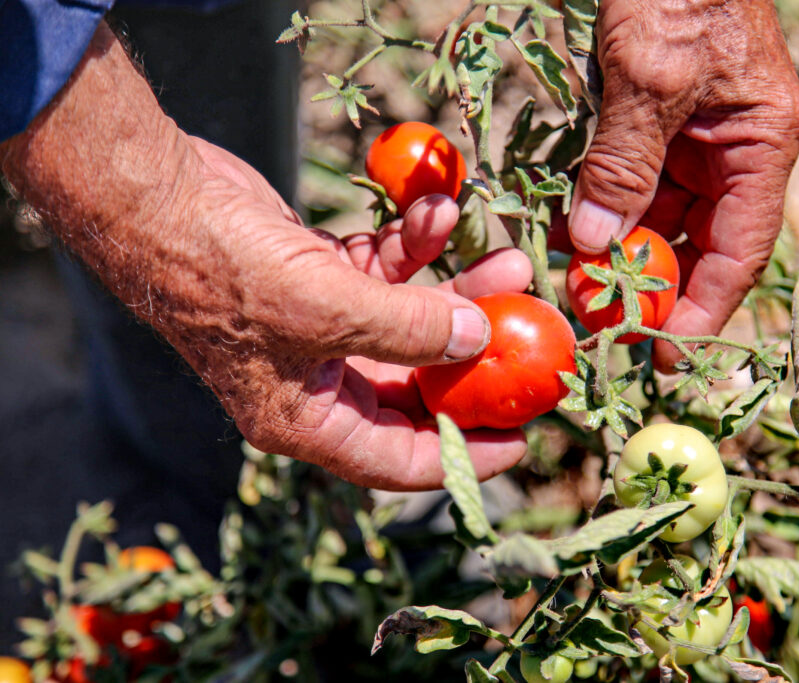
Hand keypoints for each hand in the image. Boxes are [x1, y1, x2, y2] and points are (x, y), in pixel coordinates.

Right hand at [186, 140, 532, 489]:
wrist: (154, 196)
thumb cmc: (222, 269)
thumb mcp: (327, 310)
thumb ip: (410, 332)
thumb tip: (479, 341)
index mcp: (306, 420)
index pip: (399, 460)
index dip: (465, 454)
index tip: (521, 438)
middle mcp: (313, 382)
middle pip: (415, 385)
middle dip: (474, 354)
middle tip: (530, 332)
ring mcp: (316, 328)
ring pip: (407, 320)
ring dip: (457, 290)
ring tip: (509, 261)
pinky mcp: (318, 276)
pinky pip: (382, 272)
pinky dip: (412, 247)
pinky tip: (440, 214)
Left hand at [568, 0, 798, 370]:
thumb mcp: (650, 77)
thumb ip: (624, 164)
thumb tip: (595, 244)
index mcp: (762, 145)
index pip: (740, 254)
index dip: (705, 312)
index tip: (665, 357)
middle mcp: (735, 152)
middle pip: (700, 245)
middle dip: (653, 287)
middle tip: (602, 325)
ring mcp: (695, 141)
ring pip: (662, 221)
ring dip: (623, 255)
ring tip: (579, 290)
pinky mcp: (657, 126)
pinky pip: (634, 186)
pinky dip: (605, 215)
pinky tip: (572, 240)